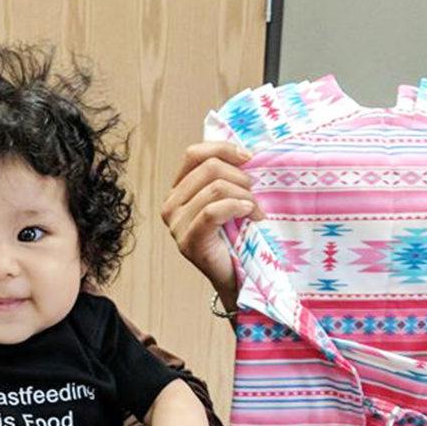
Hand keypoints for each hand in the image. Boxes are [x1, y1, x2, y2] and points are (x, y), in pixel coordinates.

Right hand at [160, 141, 263, 307]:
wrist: (235, 275)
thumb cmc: (235, 235)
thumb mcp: (228, 199)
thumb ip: (226, 177)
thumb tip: (245, 153)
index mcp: (178, 190)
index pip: (194, 153)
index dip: (223, 150)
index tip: (249, 159)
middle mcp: (170, 205)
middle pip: (209, 168)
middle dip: (240, 178)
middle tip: (255, 196)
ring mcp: (176, 224)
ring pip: (215, 188)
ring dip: (245, 196)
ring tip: (256, 211)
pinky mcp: (188, 240)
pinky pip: (213, 211)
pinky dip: (237, 207)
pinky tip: (251, 215)